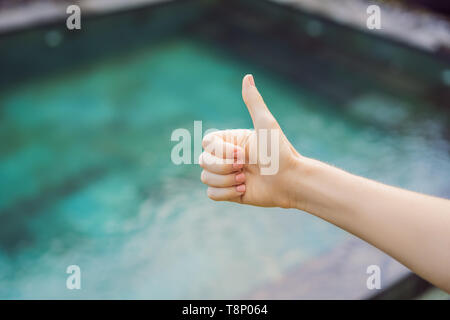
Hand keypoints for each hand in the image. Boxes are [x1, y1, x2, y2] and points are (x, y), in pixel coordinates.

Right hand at [199, 75, 301, 207]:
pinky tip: (245, 189)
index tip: (241, 154)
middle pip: (202, 161)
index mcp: (232, 141)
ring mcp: (227, 176)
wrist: (292, 181)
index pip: (206, 143)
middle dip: (223, 167)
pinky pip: (211, 194)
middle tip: (245, 168)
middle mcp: (227, 157)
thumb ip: (253, 102)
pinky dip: (226, 193)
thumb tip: (247, 76)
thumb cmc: (280, 153)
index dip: (219, 151)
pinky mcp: (230, 193)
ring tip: (247, 180)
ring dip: (226, 181)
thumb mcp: (266, 124)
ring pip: (205, 178)